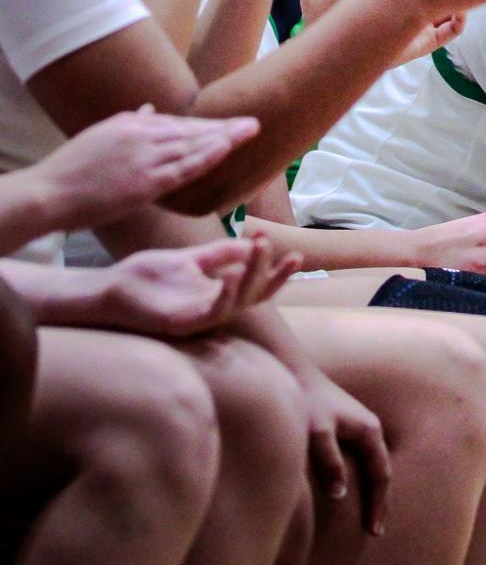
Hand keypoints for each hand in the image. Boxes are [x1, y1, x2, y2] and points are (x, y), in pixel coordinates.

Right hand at [30, 107, 259, 231]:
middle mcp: (143, 135)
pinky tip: (225, 148)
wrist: (48, 191)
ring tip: (250, 131)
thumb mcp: (101, 135)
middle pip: (192, 130)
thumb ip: (130, 122)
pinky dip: (206, 156)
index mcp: (133, 124)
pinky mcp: (144, 181)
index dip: (205, 126)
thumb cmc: (70, 170)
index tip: (228, 125)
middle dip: (224, 127)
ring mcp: (145, 157)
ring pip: (193, 145)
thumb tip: (148, 109)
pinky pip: (182, 167)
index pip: (178, 123)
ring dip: (224, 138)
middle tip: (253, 122)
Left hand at [94, 233, 300, 335]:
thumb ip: (219, 253)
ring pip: (237, 304)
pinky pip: (210, 313)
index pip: (255, 288)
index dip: (277, 275)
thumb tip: (250, 241)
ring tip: (260, 249)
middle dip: (272, 276)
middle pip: (253, 298)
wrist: (110, 290)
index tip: (297, 255)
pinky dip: (225, 294)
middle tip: (284, 252)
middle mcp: (212, 310)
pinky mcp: (181, 324)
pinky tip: (231, 275)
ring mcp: (197, 319)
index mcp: (215, 295)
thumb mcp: (190, 259)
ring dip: (251, 277)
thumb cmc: (146, 278)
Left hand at [293, 362, 391, 537]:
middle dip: (380, 500)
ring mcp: (358, 427)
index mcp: (369, 430)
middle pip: (381, 471)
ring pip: (373, 465)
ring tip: (368, 514)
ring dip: (373, 490)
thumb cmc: (307, 400)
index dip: (378, 504)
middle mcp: (368, 428)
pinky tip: (352, 489)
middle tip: (374, 529)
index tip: (373, 529)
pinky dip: (363, 479)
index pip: (381, 474)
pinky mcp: (346, 428)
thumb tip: (340, 494)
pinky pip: (362, 460)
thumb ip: (329, 461)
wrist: (295, 372)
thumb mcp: (317, 431)